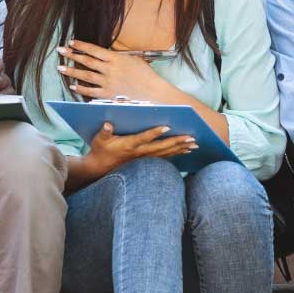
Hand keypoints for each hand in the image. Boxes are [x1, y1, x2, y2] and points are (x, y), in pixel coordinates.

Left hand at [57, 40, 168, 99]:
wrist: (153, 92)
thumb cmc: (147, 75)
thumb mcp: (134, 59)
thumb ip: (120, 56)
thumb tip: (110, 54)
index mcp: (115, 59)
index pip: (94, 50)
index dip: (81, 46)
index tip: (72, 42)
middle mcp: (109, 70)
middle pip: (86, 61)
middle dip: (72, 55)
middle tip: (61, 51)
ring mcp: (107, 82)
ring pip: (85, 75)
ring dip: (72, 71)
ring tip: (60, 68)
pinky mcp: (108, 94)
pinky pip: (91, 91)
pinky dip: (81, 89)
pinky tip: (73, 86)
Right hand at [81, 123, 197, 174]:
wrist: (100, 168)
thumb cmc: (101, 151)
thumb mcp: (99, 140)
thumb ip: (104, 132)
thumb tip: (107, 124)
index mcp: (129, 145)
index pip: (143, 138)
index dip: (154, 133)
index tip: (166, 127)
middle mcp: (139, 152)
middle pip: (161, 147)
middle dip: (176, 142)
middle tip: (191, 137)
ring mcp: (144, 158)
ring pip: (166, 153)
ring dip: (180, 148)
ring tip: (194, 144)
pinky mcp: (147, 161)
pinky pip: (165, 157)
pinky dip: (176, 153)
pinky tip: (186, 150)